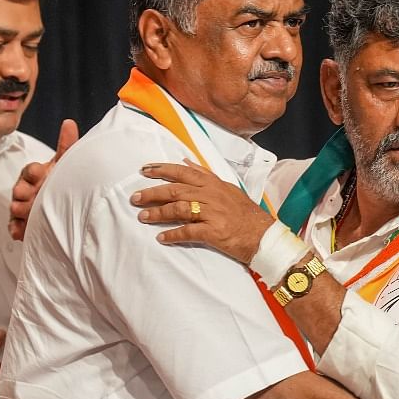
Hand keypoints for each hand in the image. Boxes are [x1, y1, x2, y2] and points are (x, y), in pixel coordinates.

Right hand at [9, 119, 78, 240]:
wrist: (65, 205)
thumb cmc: (63, 180)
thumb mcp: (66, 163)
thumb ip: (67, 145)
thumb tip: (69, 122)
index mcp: (36, 174)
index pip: (30, 171)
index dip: (33, 172)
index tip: (39, 173)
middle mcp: (27, 189)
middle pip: (20, 189)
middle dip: (24, 192)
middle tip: (28, 195)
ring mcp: (23, 206)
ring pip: (16, 207)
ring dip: (21, 210)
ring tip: (27, 213)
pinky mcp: (22, 223)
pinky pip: (15, 226)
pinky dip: (16, 229)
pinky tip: (19, 232)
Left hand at [133, 162, 275, 263]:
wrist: (264, 236)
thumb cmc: (245, 214)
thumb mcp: (228, 188)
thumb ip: (206, 175)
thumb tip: (186, 161)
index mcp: (213, 184)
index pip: (183, 172)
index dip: (162, 170)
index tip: (144, 170)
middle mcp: (212, 195)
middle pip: (175, 191)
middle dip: (152, 193)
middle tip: (135, 198)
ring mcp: (213, 213)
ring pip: (179, 209)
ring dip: (158, 213)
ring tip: (143, 217)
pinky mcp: (214, 231)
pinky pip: (189, 231)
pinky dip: (173, 234)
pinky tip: (162, 237)